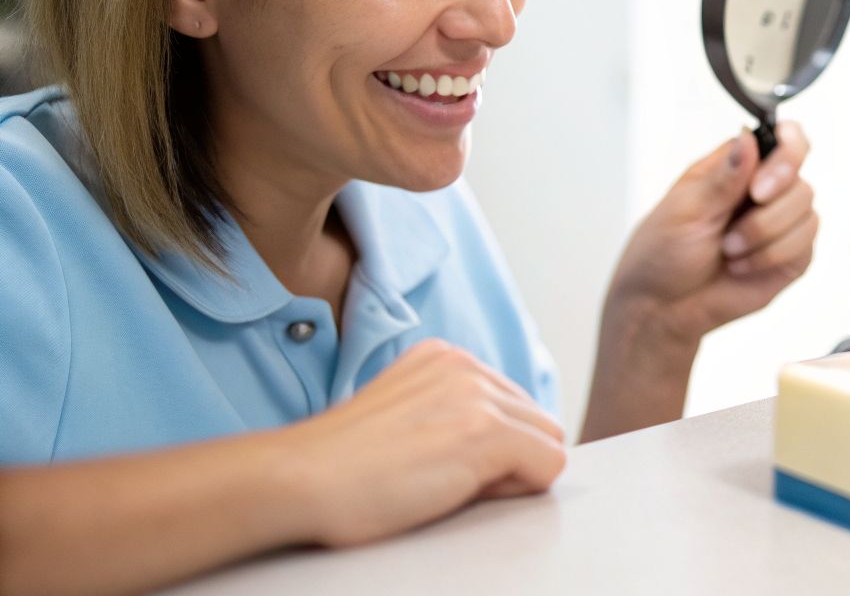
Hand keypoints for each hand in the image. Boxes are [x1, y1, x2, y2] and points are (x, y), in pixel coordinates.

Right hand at [279, 338, 566, 546]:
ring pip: (548, 441)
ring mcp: (477, 395)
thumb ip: (448, 411)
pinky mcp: (486, 431)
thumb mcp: (402, 413)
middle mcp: (466, 366)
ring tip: (450, 486)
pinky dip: (518, 490)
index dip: (489, 447)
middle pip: (536, 420)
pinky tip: (462, 492)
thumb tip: (502, 445)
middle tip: (450, 482)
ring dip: (512, 474)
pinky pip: (549, 464)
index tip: (444, 465)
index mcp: (445, 358)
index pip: (510, 404)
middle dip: (509, 458)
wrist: (299, 480)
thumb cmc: (338, 466)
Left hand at [609, 121, 818, 342]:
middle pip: (800, 178)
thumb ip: (724, 177)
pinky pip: (805, 245)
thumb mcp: (686, 209)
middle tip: (731, 229)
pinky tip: (741, 266)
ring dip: (764, 236)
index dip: (788, 152)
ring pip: (807, 212)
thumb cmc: (664, 251)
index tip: (760, 185)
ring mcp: (782, 223)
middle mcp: (766, 189)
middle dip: (770, 207)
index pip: (785, 138)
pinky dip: (770, 257)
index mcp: (738, 166)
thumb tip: (747, 137)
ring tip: (729, 250)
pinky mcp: (792, 255)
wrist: (664, 305)